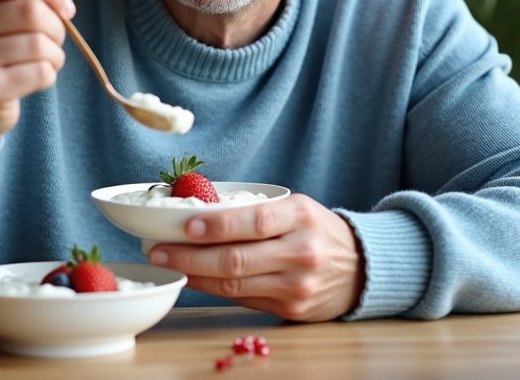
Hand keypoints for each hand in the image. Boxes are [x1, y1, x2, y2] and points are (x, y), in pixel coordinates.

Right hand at [0, 0, 74, 145]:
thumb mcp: (1, 14)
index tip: (64, 5)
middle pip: (32, 10)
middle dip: (57, 26)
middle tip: (54, 40)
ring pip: (39, 43)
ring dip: (55, 54)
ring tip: (44, 61)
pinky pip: (40, 72)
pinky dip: (49, 74)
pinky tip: (35, 79)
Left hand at [148, 193, 364, 321]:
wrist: (361, 267)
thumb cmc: (316, 230)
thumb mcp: (295, 209)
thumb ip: (254, 213)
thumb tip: (197, 216)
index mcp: (301, 217)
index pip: (255, 221)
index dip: (218, 225)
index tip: (185, 226)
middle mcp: (301, 252)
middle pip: (236, 259)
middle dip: (190, 256)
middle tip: (158, 251)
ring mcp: (296, 285)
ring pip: (234, 284)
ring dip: (195, 275)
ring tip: (168, 264)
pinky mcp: (291, 309)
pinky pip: (243, 298)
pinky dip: (214, 289)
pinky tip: (195, 279)